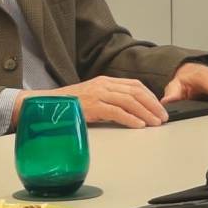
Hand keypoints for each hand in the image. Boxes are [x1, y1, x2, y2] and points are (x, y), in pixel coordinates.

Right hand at [14, 77, 169, 128]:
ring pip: (129, 101)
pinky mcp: (91, 106)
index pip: (135, 85)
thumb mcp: (92, 99)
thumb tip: (131, 112)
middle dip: (153, 104)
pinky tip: (139, 125)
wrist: (44, 106)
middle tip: (163, 117)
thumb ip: (110, 101)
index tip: (160, 108)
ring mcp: (97, 94)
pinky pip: (116, 111)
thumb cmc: (68, 106)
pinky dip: (130, 118)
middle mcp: (103, 84)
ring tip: (155, 123)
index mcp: (105, 81)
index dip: (151, 96)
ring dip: (146, 112)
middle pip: (136, 92)